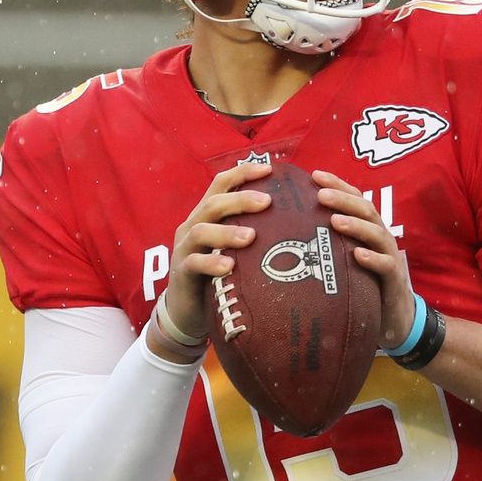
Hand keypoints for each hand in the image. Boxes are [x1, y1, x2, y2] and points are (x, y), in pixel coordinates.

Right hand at [160, 161, 272, 343]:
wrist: (188, 311)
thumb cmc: (220, 274)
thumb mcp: (237, 249)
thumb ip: (255, 233)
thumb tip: (300, 222)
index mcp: (208, 214)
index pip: (222, 184)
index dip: (243, 173)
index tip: (269, 169)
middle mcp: (194, 225)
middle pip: (214, 203)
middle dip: (240, 200)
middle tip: (267, 202)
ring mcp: (185, 247)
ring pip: (202, 230)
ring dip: (227, 231)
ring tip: (251, 237)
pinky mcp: (182, 271)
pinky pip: (194, 263)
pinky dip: (212, 263)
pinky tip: (229, 267)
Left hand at [311, 169, 416, 348]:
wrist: (395, 318)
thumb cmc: (364, 284)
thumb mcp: (344, 260)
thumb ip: (328, 244)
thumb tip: (288, 232)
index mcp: (367, 228)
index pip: (355, 199)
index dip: (337, 185)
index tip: (313, 175)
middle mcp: (380, 237)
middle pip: (365, 209)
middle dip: (343, 199)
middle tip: (320, 194)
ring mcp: (389, 257)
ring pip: (376, 233)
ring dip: (355, 225)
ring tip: (335, 220)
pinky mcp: (393, 280)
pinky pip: (385, 265)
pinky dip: (372, 258)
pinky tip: (357, 255)